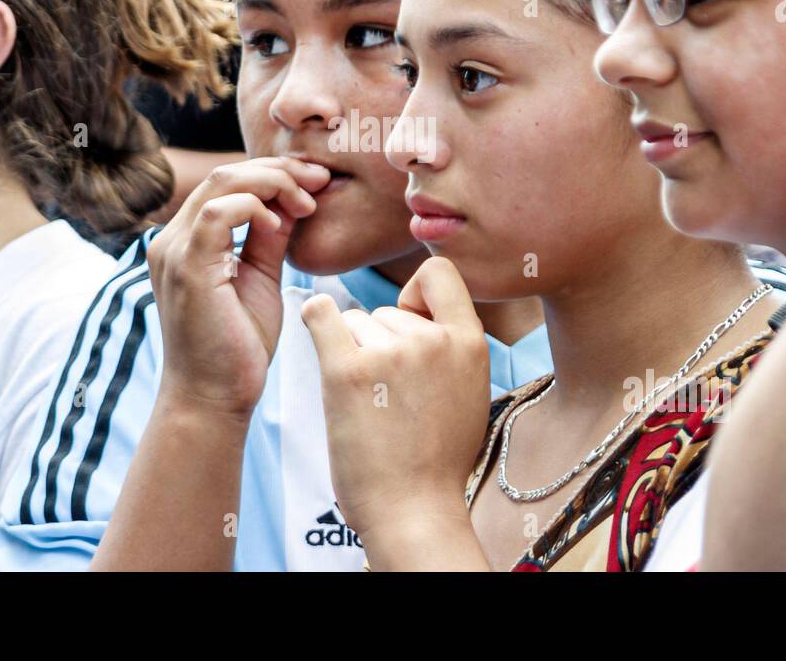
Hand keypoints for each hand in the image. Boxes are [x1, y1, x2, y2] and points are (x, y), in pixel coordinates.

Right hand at [148, 156, 329, 415]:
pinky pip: (219, 213)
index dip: (275, 173)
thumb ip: (270, 237)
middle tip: (322, 180)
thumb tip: (292, 201)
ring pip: (223, 183)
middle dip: (280, 170)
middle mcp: (172, 239)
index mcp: (187, 239)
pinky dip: (256, 208)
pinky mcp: (186, 268)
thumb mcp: (260, 277)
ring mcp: (174, 251)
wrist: (215, 398)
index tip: (317, 183)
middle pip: (226, 174)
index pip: (228, 182)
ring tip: (308, 202)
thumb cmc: (237, 345)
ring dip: (274, 184)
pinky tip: (281, 225)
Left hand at [302, 256, 489, 540]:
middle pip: (385, 310)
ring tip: (369, 403)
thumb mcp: (470, 391)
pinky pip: (321, 315)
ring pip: (355, 323)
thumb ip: (451, 348)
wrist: (413, 512)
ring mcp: (390, 353)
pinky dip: (315, 318)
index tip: (407, 317)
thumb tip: (418, 313)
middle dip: (380, 342)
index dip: (417, 291)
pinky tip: (316, 323)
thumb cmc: (435, 461)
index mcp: (469, 342)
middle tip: (388, 397)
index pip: (439, 272)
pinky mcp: (347, 370)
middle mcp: (432, 340)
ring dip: (353, 353)